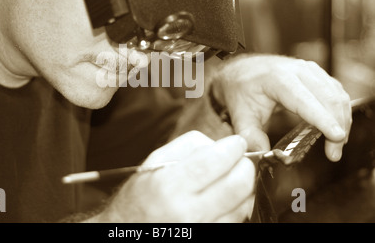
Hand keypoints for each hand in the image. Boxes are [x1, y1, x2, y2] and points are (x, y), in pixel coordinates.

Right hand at [94, 131, 255, 221]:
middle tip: (241, 159)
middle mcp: (186, 212)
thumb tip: (221, 144)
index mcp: (169, 185)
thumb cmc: (142, 195)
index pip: (212, 162)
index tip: (237, 143)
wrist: (130, 228)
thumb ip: (189, 146)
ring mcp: (201, 229)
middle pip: (236, 186)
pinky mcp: (209, 238)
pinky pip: (237, 221)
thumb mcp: (156, 161)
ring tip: (233, 178)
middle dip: (246, 166)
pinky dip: (239, 206)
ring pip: (242, 206)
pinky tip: (228, 198)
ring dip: (245, 187)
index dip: (232, 149)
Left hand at [211, 54, 351, 161]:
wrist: (241, 71)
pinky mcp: (316, 74)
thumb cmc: (240, 90)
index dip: (322, 118)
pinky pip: (336, 91)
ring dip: (342, 120)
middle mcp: (296, 70)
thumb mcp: (239, 114)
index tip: (336, 136)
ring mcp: (309, 70)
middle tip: (333, 153)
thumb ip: (250, 135)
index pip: (304, 99)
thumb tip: (262, 153)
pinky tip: (336, 129)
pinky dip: (340, 111)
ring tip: (335, 146)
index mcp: (276, 78)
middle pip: (327, 97)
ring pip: (337, 94)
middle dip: (336, 126)